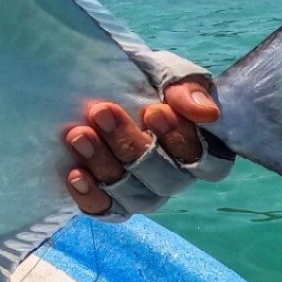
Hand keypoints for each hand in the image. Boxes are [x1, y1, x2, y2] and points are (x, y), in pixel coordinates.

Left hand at [63, 78, 226, 217]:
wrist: (101, 80)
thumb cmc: (144, 77)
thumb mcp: (166, 72)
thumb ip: (187, 88)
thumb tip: (207, 114)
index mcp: (197, 148)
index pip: (205, 161)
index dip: (180, 140)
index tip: (153, 111)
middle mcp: (173, 177)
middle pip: (163, 178)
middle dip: (129, 144)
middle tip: (101, 112)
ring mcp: (142, 192)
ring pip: (132, 194)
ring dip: (103, 164)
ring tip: (79, 136)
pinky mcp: (110, 200)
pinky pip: (105, 209)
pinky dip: (90, 195)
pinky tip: (75, 174)